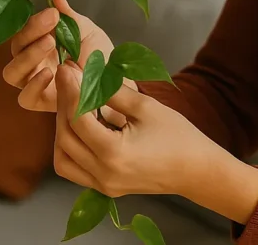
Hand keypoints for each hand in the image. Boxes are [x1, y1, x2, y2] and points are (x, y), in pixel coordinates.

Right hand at [3, 0, 121, 118]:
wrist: (117, 81)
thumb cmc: (100, 55)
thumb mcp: (87, 32)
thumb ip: (70, 18)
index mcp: (41, 42)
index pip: (25, 30)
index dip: (34, 22)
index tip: (52, 14)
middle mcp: (34, 62)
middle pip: (16, 48)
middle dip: (30, 33)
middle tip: (52, 29)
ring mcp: (36, 82)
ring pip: (12, 73)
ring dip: (27, 56)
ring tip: (50, 44)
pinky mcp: (43, 102)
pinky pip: (25, 98)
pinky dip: (33, 85)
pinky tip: (49, 73)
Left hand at [52, 64, 257, 223]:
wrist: (195, 170)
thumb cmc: (178, 136)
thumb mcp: (146, 107)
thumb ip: (113, 92)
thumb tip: (88, 74)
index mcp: (114, 153)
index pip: (78, 118)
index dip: (70, 90)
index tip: (66, 69)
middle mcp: (103, 173)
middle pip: (65, 137)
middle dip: (63, 105)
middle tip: (67, 80)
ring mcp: (102, 185)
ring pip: (63, 157)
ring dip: (62, 129)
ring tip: (71, 103)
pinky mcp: (104, 188)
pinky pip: (73, 169)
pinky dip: (69, 148)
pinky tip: (78, 128)